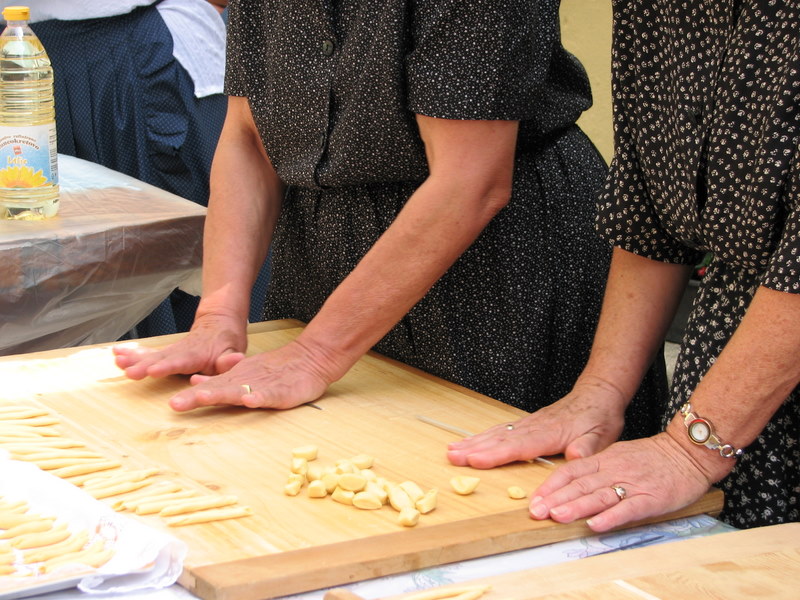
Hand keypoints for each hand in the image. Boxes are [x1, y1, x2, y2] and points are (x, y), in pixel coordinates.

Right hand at [113, 313, 246, 379]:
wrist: (219, 323)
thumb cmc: (228, 342)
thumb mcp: (234, 351)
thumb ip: (231, 359)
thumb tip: (235, 359)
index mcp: (198, 354)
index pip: (181, 361)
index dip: (167, 366)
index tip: (152, 370)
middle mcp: (181, 351)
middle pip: (161, 358)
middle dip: (143, 365)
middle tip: (129, 372)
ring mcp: (172, 350)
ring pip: (151, 354)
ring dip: (134, 358)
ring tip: (118, 361)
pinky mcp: (167, 352)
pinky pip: (148, 353)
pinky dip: (133, 353)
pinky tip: (117, 354)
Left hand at [167, 338, 334, 411]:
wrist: (308, 359)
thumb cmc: (276, 371)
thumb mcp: (244, 374)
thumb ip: (220, 380)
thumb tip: (195, 381)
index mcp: (236, 379)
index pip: (210, 388)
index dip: (191, 396)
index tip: (172, 404)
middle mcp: (245, 381)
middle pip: (218, 390)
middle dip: (197, 397)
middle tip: (175, 404)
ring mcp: (263, 385)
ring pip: (239, 390)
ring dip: (221, 394)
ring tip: (203, 397)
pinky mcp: (282, 391)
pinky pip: (270, 395)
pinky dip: (260, 397)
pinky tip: (250, 400)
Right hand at [446, 382, 626, 468]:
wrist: (598, 394)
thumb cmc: (600, 417)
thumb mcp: (601, 436)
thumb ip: (587, 448)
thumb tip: (575, 457)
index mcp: (550, 433)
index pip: (519, 446)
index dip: (496, 454)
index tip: (475, 460)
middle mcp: (534, 426)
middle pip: (500, 439)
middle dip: (474, 449)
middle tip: (452, 456)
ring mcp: (528, 423)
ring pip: (496, 433)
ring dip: (473, 442)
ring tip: (452, 450)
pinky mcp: (527, 423)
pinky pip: (501, 430)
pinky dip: (483, 436)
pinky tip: (471, 442)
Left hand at [528, 432, 718, 531]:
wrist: (687, 452)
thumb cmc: (652, 458)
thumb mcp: (618, 456)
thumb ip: (596, 469)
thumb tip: (570, 485)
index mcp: (604, 460)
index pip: (571, 471)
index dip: (551, 486)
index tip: (534, 499)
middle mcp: (614, 470)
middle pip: (580, 485)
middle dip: (555, 499)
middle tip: (536, 512)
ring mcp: (632, 484)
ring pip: (599, 496)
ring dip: (576, 507)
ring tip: (557, 516)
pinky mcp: (651, 498)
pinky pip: (628, 508)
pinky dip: (610, 517)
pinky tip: (595, 525)